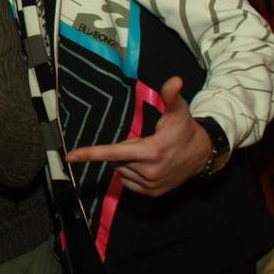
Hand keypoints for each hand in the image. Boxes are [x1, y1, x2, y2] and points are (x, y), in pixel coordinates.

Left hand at [65, 76, 212, 196]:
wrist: (203, 154)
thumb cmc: (185, 129)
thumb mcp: (178, 110)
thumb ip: (171, 95)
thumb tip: (174, 80)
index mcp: (151, 151)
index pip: (113, 152)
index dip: (90, 153)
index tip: (70, 156)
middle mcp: (149, 171)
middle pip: (117, 160)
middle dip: (124, 149)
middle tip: (143, 142)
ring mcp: (151, 185)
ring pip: (121, 171)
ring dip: (127, 162)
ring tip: (149, 153)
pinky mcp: (153, 193)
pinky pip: (128, 182)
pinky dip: (131, 173)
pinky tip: (147, 165)